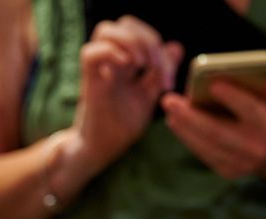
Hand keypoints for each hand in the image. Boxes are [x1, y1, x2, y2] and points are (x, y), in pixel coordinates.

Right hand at [67, 16, 182, 176]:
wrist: (104, 147)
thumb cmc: (123, 124)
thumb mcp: (149, 95)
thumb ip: (160, 72)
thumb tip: (176, 47)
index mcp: (126, 60)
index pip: (140, 32)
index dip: (159, 47)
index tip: (169, 80)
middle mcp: (111, 59)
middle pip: (125, 24)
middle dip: (148, 40)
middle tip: (157, 68)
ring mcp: (99, 68)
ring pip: (106, 30)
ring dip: (131, 43)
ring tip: (142, 66)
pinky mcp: (88, 81)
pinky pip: (91, 52)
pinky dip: (112, 54)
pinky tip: (127, 68)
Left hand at [160, 72, 265, 185]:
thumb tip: (243, 70)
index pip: (251, 110)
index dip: (233, 97)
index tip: (213, 83)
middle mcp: (257, 148)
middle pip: (219, 132)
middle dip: (192, 116)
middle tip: (169, 100)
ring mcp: (242, 163)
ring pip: (207, 145)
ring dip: (184, 128)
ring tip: (169, 110)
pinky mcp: (229, 172)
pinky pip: (205, 154)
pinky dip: (189, 138)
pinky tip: (177, 124)